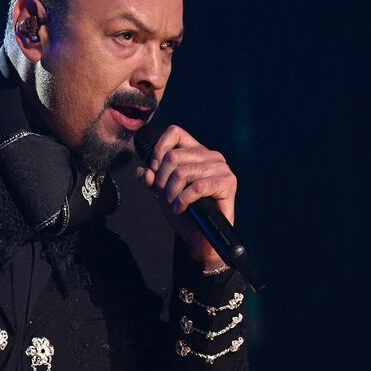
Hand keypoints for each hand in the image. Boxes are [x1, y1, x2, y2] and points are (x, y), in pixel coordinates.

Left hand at [134, 125, 237, 269]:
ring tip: (173, 203)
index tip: (154, 171)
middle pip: (173, 155)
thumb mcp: (161, 191)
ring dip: (171, 192)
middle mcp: (211, 155)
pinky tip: (181, 208)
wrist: (199, 237)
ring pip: (182, 172)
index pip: (175, 132)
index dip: (159, 150)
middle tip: (164, 195)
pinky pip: (196, 187)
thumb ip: (151, 178)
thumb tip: (143, 171)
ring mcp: (222, 168)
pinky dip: (183, 200)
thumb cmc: (184, 211)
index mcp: (197, 151)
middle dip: (162, 179)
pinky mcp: (228, 183)